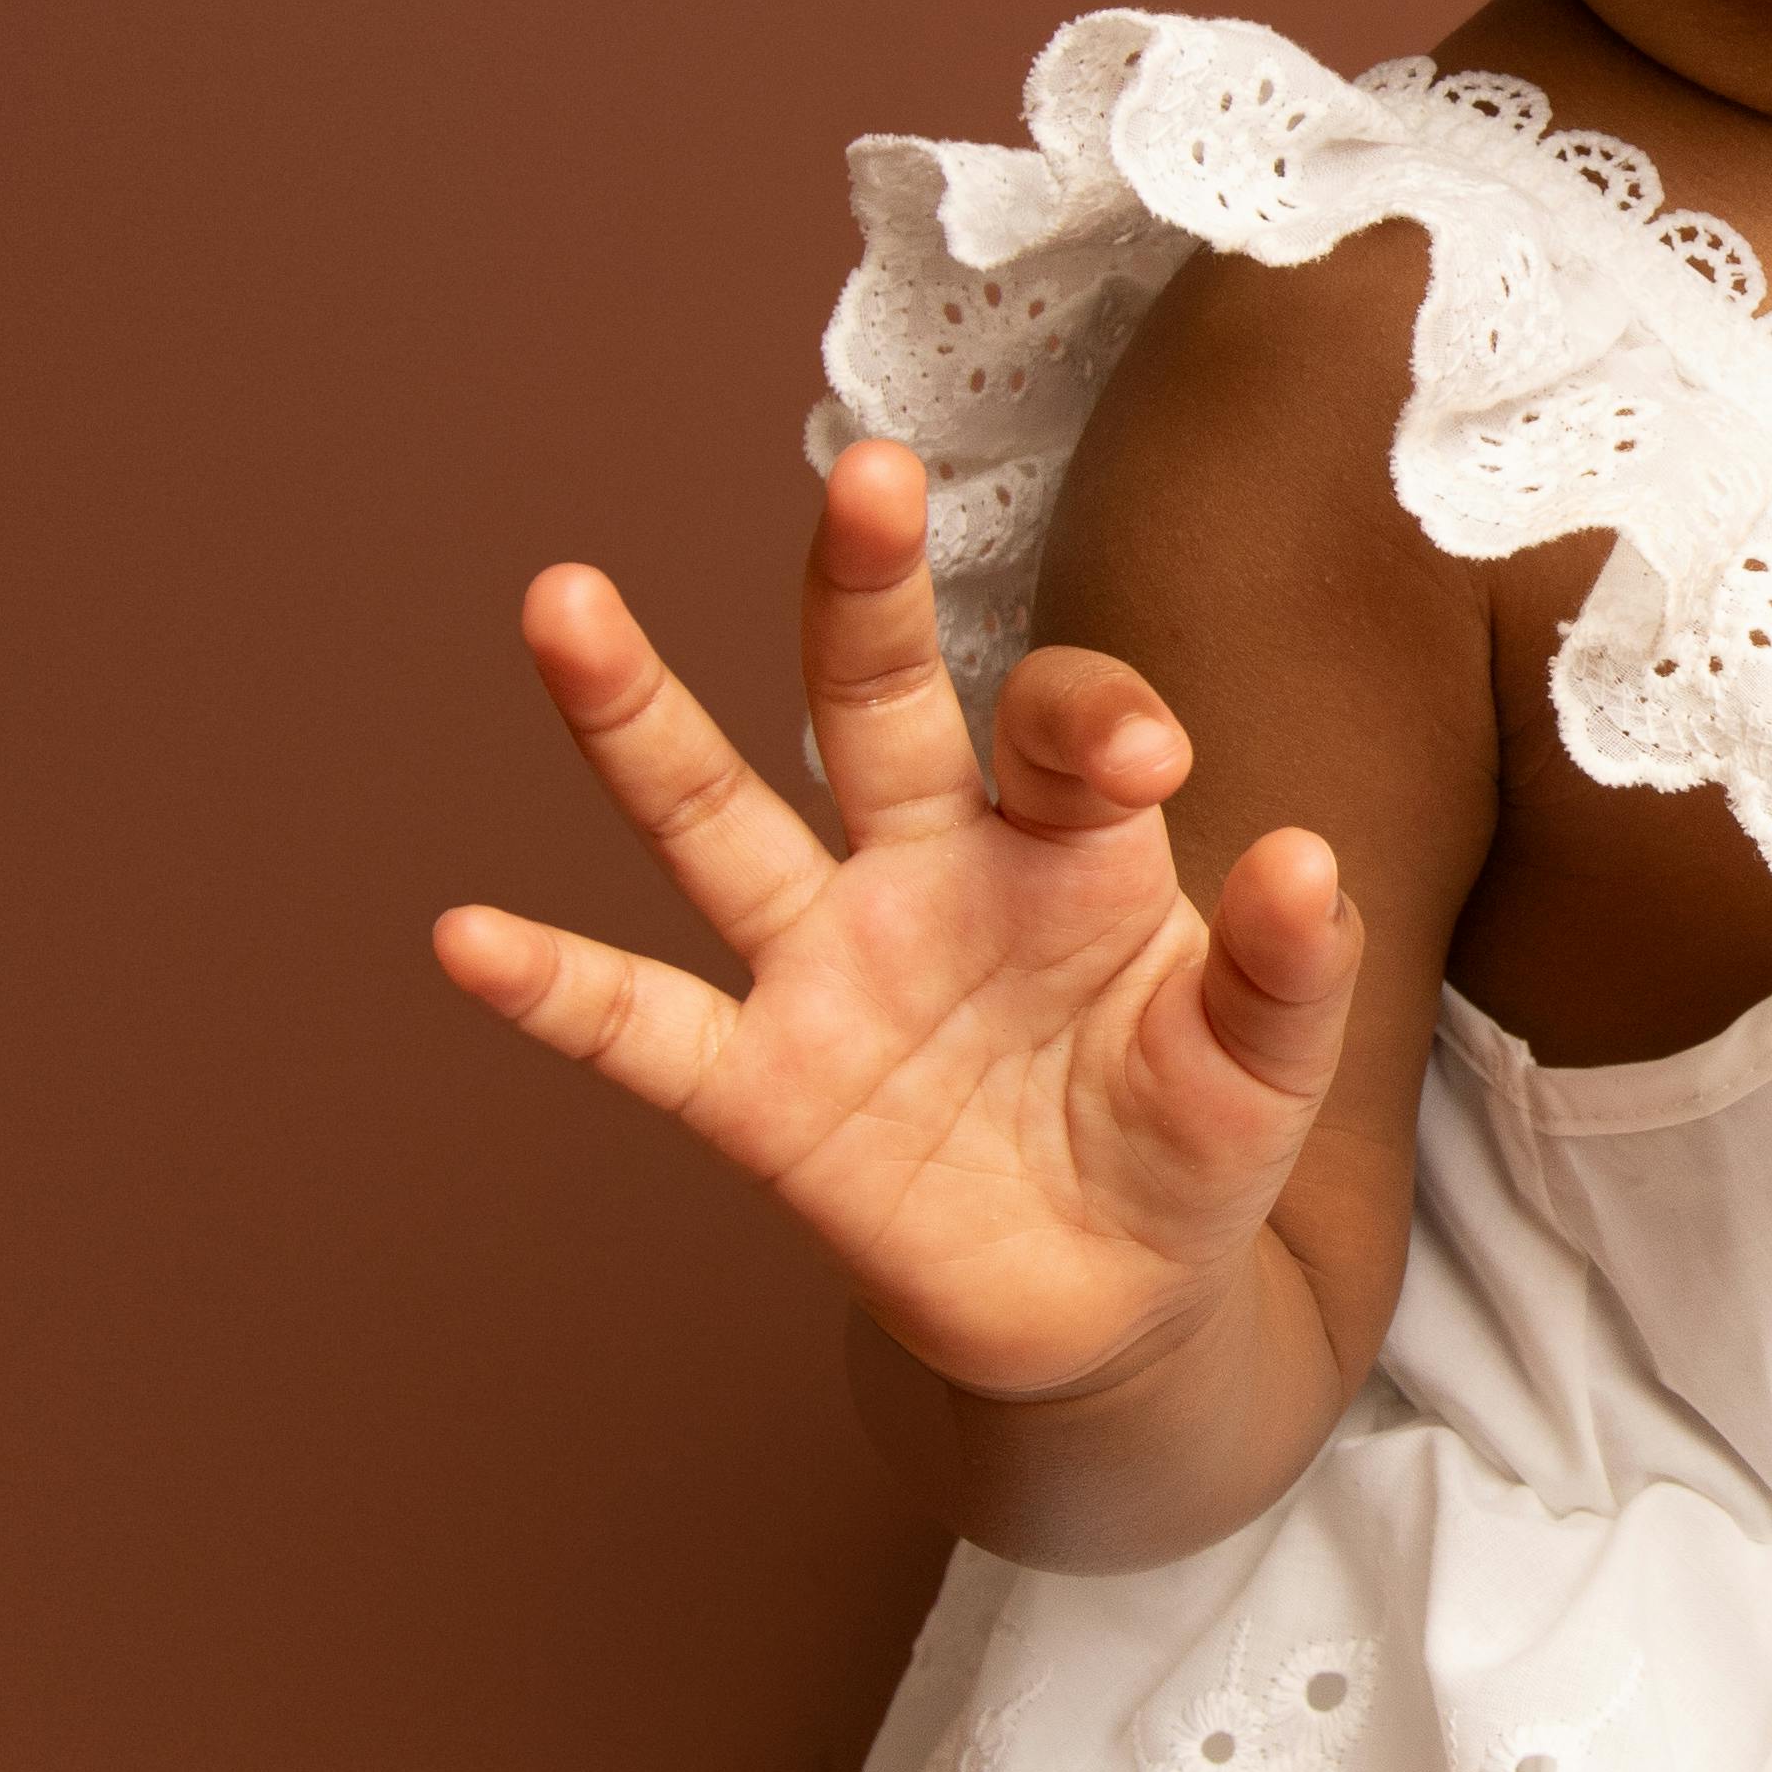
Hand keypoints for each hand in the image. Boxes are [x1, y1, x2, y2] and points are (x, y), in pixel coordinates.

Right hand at [432, 436, 1362, 1414]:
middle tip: (868, 474)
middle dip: (864, 591)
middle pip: (873, 700)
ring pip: (715, 820)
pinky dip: (556, 990)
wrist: (1111, 1298)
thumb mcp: (1269, 1066)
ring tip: (561, 602)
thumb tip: (1308, 861)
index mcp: (1061, 841)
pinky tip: (464, 938)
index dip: (1093, 721)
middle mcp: (925, 868)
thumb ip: (1287, 969)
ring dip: (636, 719)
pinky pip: (643, 1028)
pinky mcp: (763, 1093)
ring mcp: (827, 970)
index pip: (1059, 724)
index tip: (1142, 759)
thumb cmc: (1186, 1137)